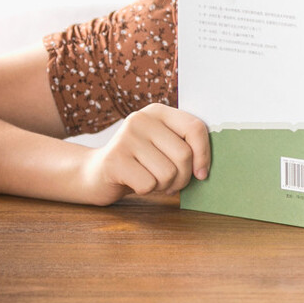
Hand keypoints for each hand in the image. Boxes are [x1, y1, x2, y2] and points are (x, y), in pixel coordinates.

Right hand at [78, 103, 210, 205]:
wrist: (96, 174)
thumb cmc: (140, 163)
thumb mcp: (163, 146)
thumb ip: (184, 146)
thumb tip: (207, 166)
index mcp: (158, 112)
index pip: (195, 128)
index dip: (204, 155)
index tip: (202, 174)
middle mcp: (140, 119)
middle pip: (184, 155)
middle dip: (183, 177)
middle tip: (171, 183)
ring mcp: (125, 138)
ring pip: (168, 172)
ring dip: (165, 186)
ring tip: (152, 180)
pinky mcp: (114, 159)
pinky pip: (149, 184)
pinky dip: (147, 190)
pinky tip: (135, 183)